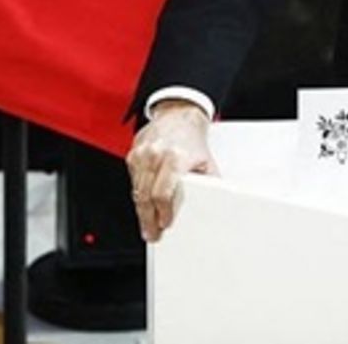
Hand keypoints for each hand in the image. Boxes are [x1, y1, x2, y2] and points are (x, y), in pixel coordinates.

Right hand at [125, 100, 218, 241]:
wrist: (179, 114)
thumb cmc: (192, 138)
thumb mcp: (206, 161)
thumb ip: (207, 183)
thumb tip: (214, 204)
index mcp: (175, 159)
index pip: (163, 194)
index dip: (162, 213)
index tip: (165, 224)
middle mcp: (156, 156)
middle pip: (146, 197)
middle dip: (148, 219)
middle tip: (151, 233)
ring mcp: (142, 154)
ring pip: (137, 191)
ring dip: (142, 209)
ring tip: (147, 223)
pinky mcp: (133, 154)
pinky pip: (133, 180)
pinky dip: (139, 193)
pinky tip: (144, 202)